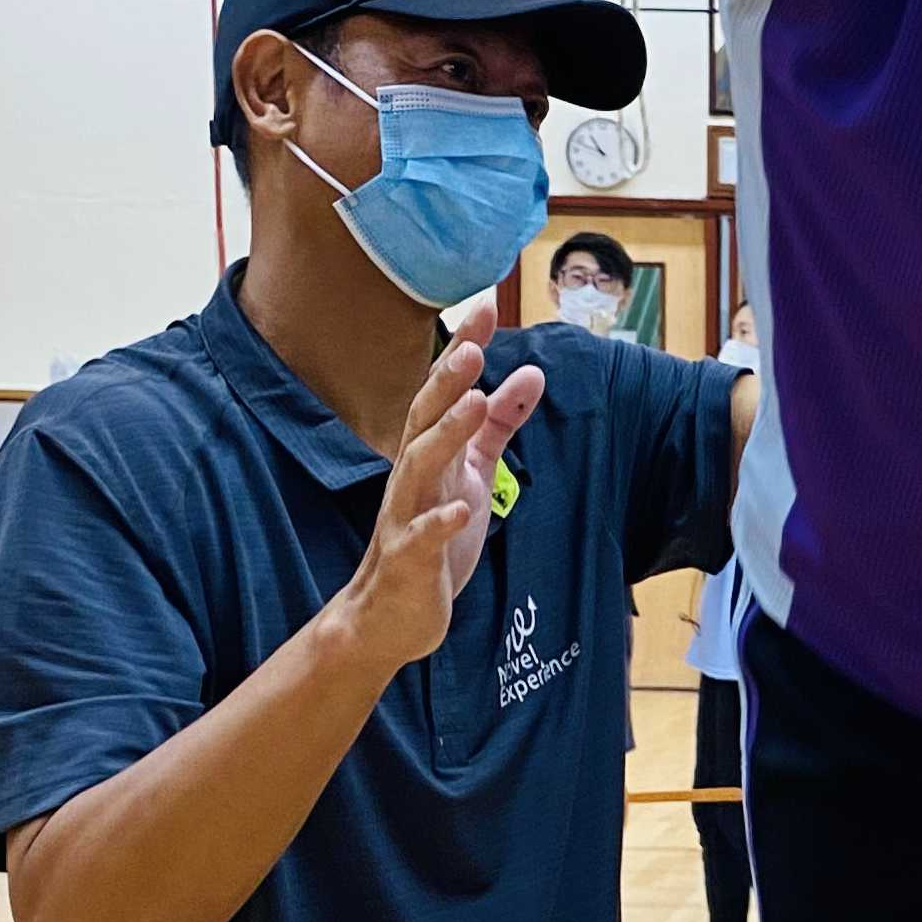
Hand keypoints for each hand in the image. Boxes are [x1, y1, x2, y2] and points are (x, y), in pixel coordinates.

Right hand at [337, 343, 545, 676]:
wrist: (388, 616)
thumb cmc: (430, 541)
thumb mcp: (472, 476)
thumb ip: (497, 426)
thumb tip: (532, 375)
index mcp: (429, 454)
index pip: (444, 392)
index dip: (464, 350)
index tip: (486, 305)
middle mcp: (412, 477)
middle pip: (425, 418)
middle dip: (447, 381)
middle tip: (473, 345)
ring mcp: (406, 517)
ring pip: (419, 467)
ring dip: (446, 434)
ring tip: (473, 402)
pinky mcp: (409, 562)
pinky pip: (421, 539)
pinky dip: (439, 524)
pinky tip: (462, 512)